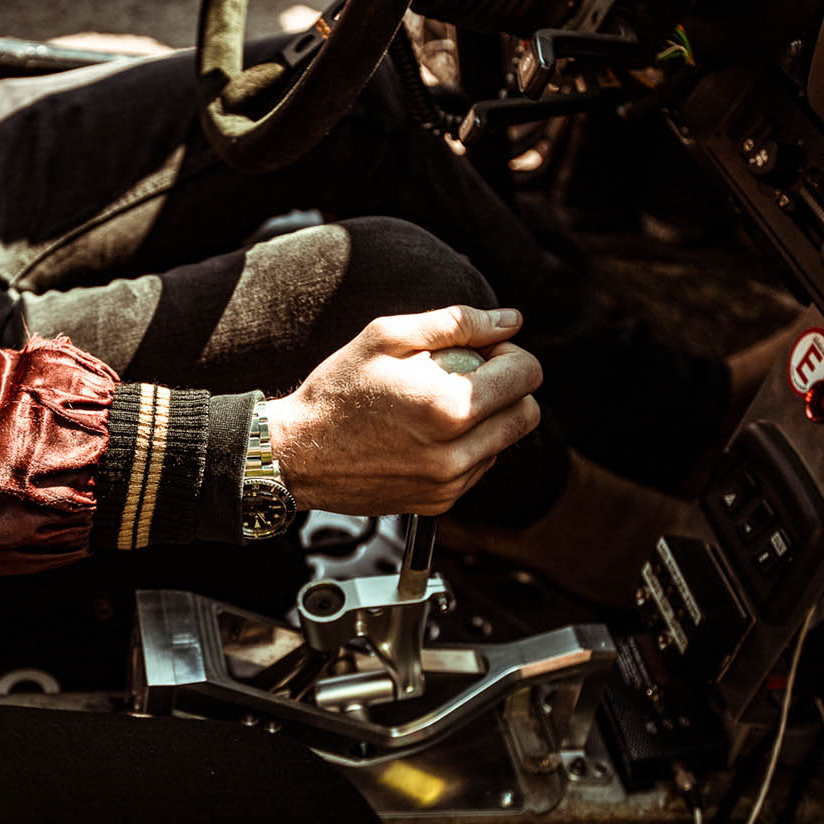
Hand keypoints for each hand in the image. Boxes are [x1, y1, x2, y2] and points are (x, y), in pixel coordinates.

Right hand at [267, 306, 542, 516]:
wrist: (297, 454)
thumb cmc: (337, 391)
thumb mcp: (387, 337)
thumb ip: (456, 324)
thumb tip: (510, 320)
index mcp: (449, 408)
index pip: (526, 375)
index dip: (509, 353)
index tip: (480, 352)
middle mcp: (456, 454)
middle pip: (527, 414)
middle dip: (507, 388)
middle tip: (467, 376)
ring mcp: (449, 484)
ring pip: (505, 443)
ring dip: (486, 419)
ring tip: (437, 405)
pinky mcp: (440, 502)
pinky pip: (478, 468)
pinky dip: (466, 447)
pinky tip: (426, 433)